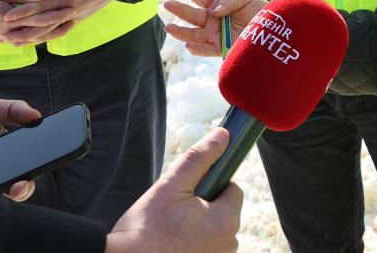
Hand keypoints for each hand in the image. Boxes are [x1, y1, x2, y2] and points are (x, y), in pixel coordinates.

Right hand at [0, 0, 70, 44]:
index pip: (39, 18)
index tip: (72, 9)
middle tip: (73, 19)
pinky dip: (33, 38)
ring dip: (47, 34)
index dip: (57, 14)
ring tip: (63, 27)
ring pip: (30, 39)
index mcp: (9, 19)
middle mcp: (7, 33)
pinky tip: (43, 34)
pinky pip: (19, 42)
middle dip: (57, 26)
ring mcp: (1, 40)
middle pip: (38, 32)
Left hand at [0, 98, 41, 200]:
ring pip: (2, 196)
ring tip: (7, 190)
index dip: (37, 166)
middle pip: (20, 185)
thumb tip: (37, 115)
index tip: (39, 163)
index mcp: (9, 150)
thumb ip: (13, 109)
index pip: (30, 162)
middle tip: (19, 183)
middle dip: (23, 187)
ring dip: (8, 195)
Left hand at [2, 0, 121, 44]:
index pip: (41, 7)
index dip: (23, 12)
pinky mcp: (78, 20)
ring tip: (16, 42)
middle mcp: (70, 11)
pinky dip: (47, 37)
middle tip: (5, 35)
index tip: (7, 16)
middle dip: (23, 30)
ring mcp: (75, 18)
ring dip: (33, 38)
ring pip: (51, 31)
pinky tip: (37, 40)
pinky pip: (60, 31)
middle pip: (43, 23)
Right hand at [105, 127, 241, 251]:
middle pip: (224, 212)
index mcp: (226, 220)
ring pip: (214, 231)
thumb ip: (199, 158)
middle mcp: (229, 243)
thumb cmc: (143, 229)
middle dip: (205, 207)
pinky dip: (194, 244)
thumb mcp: (170, 186)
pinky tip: (172, 245)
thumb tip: (223, 135)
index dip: (211, 186)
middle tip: (175, 214)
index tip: (188, 194)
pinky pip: (206, 247)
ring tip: (170, 231)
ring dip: (199, 227)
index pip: (233, 190)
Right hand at [164, 0, 265, 56]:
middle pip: (193, 15)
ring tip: (169, 27)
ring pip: (194, 34)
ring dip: (181, 32)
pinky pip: (206, 50)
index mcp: (217, 5)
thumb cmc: (260, 11)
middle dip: (180, 9)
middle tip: (168, 4)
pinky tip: (189, 45)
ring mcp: (215, 35)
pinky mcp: (221, 48)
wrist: (274, 30)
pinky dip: (197, 49)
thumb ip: (230, 1)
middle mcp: (212, 20)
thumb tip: (214, 11)